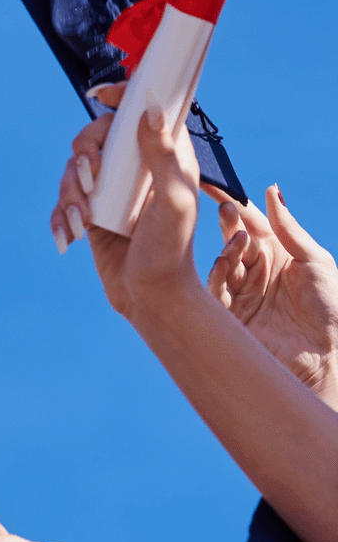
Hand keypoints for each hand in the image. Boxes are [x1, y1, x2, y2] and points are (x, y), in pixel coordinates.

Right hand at [53, 90, 205, 319]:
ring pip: (73, 171)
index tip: (103, 94)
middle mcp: (136, 169)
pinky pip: (61, 204)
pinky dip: (58, 218)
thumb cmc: (171, 250)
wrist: (151, 296)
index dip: (123, 96)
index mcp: (164, 157)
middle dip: (82, 155)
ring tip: (81, 220)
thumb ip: (163, 155)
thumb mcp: (173, 201)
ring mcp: (111, 192)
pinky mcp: (90, 215)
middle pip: (95, 138)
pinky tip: (68, 237)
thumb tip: (150, 109)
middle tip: (89, 177)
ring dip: (69, 194)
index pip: (141, 112)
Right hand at [206, 185, 337, 406]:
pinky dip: (218, 269)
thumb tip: (271, 191)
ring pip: (224, 260)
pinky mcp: (227, 313)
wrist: (323, 356)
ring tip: (238, 236)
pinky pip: (215, 287)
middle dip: (228, 222)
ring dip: (228, 245)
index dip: (236, 204)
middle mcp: (256, 272)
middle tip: (224, 208)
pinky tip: (229, 258)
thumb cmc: (328, 308)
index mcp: (278, 256)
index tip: (218, 185)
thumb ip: (288, 228)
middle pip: (235, 239)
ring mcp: (240, 292)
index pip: (252, 223)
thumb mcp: (315, 259)